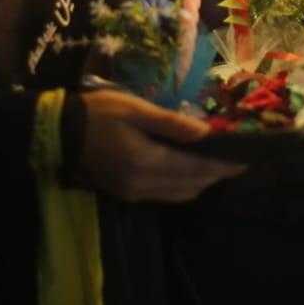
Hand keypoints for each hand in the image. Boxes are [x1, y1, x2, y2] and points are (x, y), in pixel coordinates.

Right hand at [78, 90, 243, 202]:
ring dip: (202, 181)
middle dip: (217, 174)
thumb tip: (206, 133)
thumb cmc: (98, 113)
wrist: (57, 133)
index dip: (223, 165)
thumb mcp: (135, 110)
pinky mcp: (127, 194)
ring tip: (219, 164)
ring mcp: (134, 193)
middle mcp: (143, 184)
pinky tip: (191, 170)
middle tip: (238, 160)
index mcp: (147, 162)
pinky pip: (166, 195)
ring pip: (181, 194)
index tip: (246, 159)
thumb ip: (172, 124)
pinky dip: (184, 185)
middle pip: (192, 185)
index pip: (196, 168)